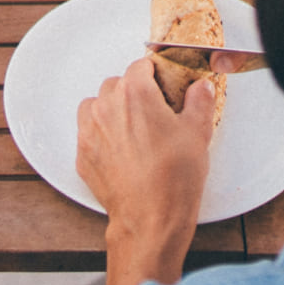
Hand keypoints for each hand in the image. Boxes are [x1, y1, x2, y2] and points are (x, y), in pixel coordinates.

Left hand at [75, 58, 213, 242]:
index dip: (154, 73)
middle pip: (116, 84)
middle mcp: (107, 107)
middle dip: (133, 93)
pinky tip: (122, 151)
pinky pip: (88, 133)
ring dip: (112, 111)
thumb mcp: (197, 133)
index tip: (162, 82)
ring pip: (97, 106)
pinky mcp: (83, 155)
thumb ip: (199, 102)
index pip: (140, 65)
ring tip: (134, 130)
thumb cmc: (173, 178)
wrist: (150, 219)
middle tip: (153, 111)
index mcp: (135, 93)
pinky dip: (102, 136)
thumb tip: (200, 88)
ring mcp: (90, 131)